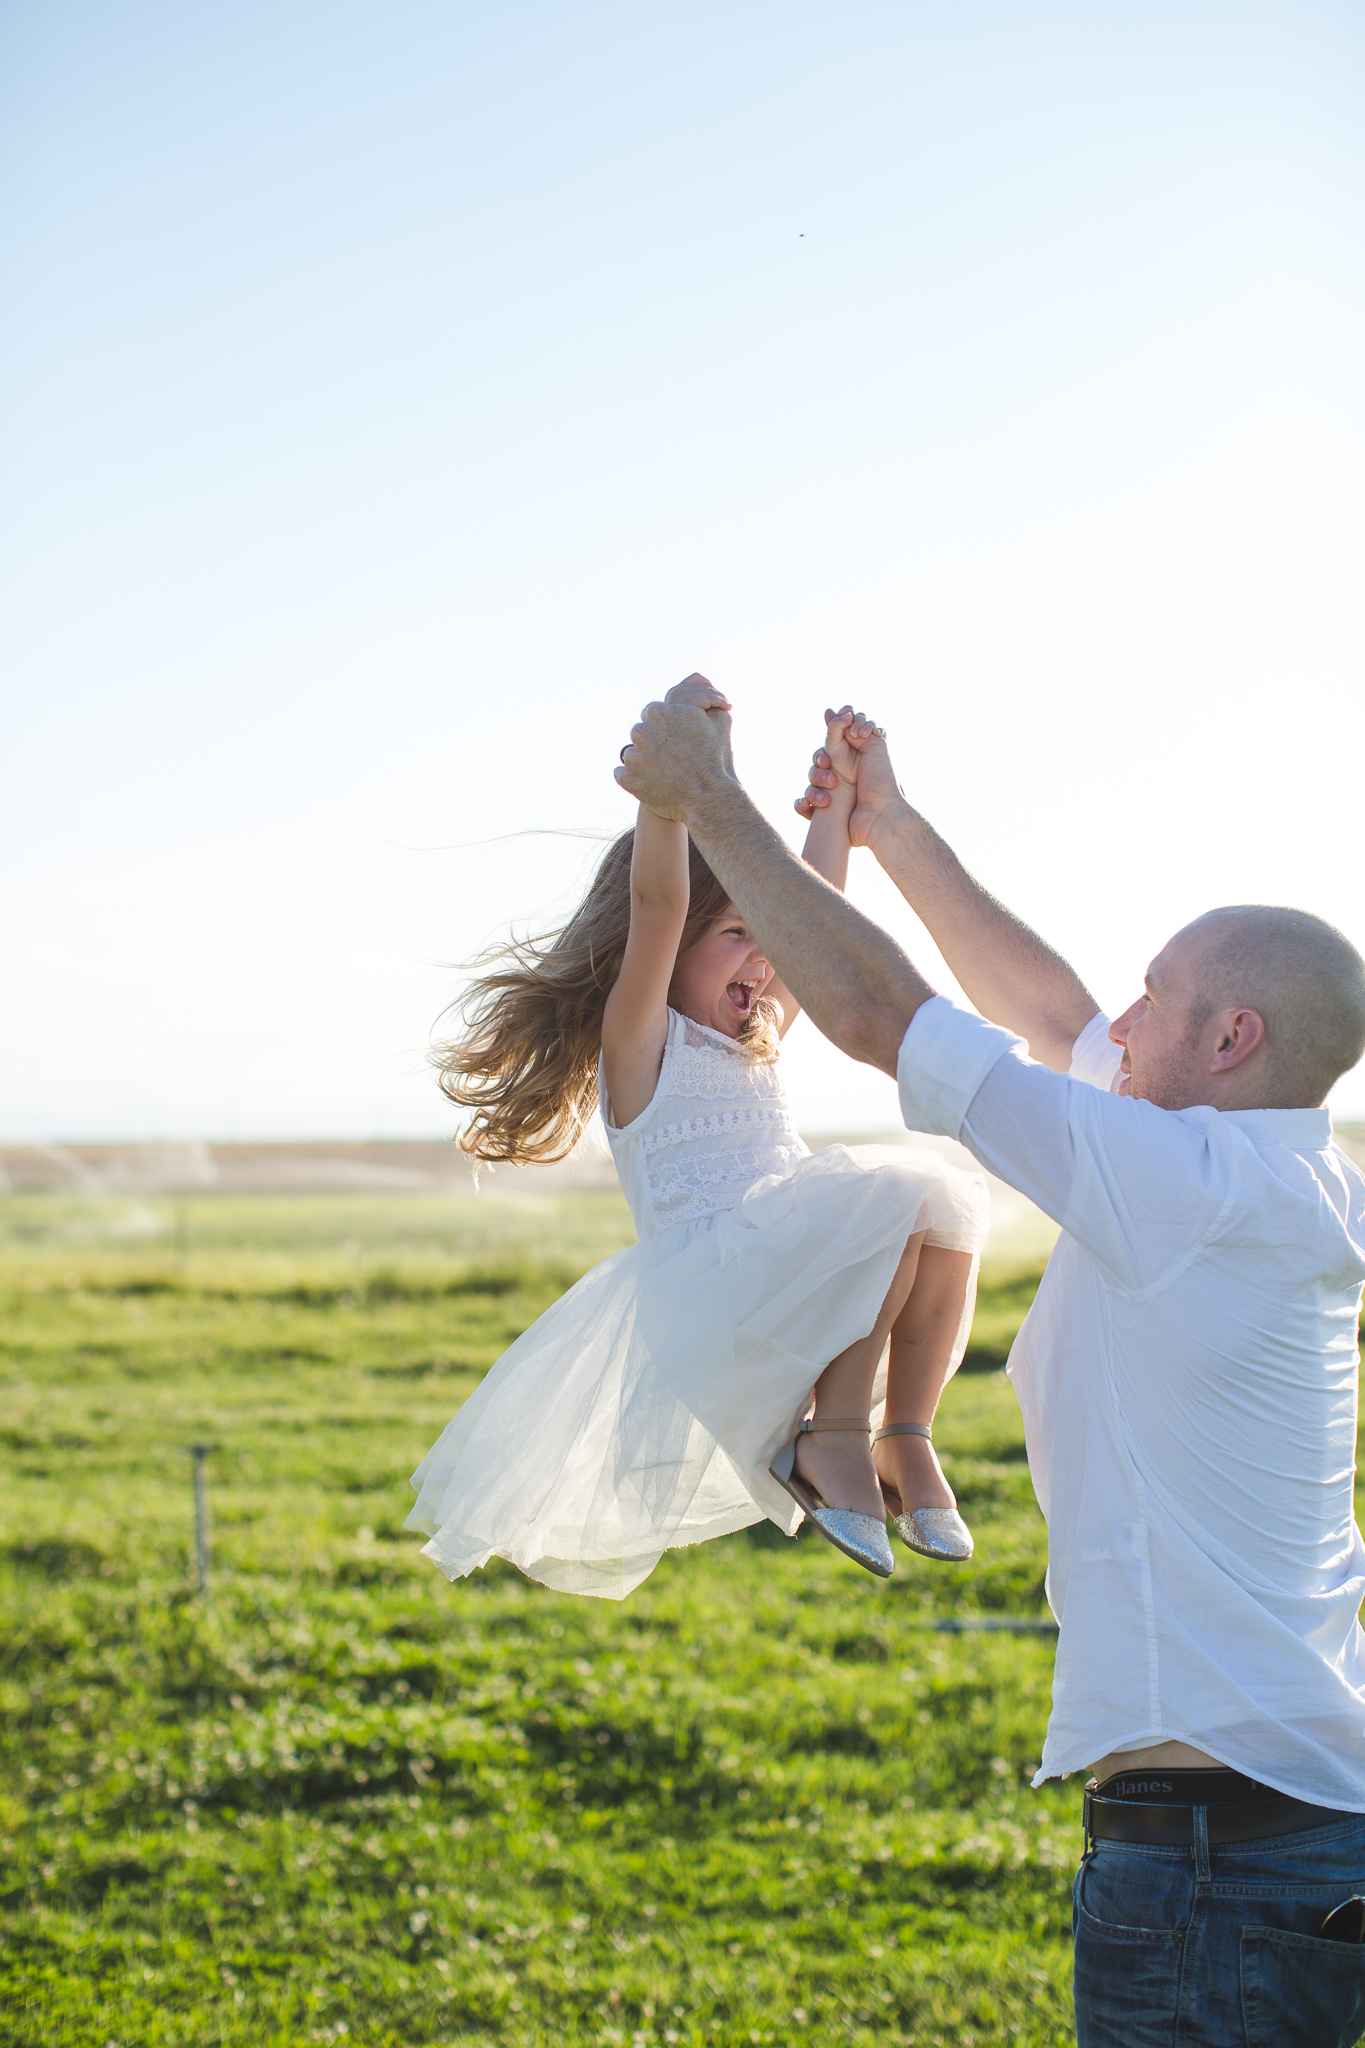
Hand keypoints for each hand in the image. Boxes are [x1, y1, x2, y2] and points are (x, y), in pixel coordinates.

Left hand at [616, 673, 733, 819]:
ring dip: (643, 761)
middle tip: (670, 758)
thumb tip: (703, 700)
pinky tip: (651, 783)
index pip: (653, 714)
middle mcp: (640, 731)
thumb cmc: (715, 759)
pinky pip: (622, 774)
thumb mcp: (719, 722)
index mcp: (658, 711)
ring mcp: (632, 756)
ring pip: (633, 754)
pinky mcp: (627, 779)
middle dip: (653, 743)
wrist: (708, 798)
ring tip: (664, 773)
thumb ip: (706, 705)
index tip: (674, 739)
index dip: (665, 727)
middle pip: (641, 733)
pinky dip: (634, 779)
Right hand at [795, 707, 904, 848]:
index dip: (833, 737)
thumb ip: (856, 727)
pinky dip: (804, 804)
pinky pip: (803, 805)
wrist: (881, 817)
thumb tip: (840, 712)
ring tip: (832, 786)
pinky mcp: (824, 813)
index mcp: (853, 760)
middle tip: (830, 763)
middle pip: (818, 759)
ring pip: (810, 780)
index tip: (846, 735)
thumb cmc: (881, 783)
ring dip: (818, 780)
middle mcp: (842, 775)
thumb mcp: (874, 745)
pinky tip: (817, 804)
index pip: (833, 743)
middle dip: (821, 759)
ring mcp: (832, 794)